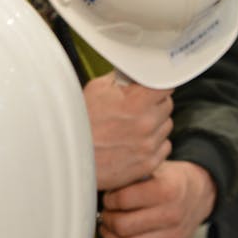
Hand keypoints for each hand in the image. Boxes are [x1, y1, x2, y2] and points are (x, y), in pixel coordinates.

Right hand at [84, 73, 172, 190]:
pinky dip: (154, 143)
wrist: (69, 155)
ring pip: (166, 126)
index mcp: (136, 103)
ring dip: (154, 123)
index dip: (158, 84)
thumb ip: (122, 79)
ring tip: (132, 126)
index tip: (152, 86)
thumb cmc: (80, 123)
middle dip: (154, 103)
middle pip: (167, 105)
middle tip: (136, 106)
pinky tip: (135, 141)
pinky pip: (164, 147)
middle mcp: (146, 125)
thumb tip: (135, 73)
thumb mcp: (96, 89)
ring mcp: (149, 146)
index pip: (165, 85)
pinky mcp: (148, 164)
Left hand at [99, 161, 216, 237]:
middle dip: (107, 220)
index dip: (109, 200)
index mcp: (166, 190)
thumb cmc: (170, 178)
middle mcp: (171, 215)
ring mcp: (173, 237)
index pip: (124, 200)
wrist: (199, 192)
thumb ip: (132, 175)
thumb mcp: (154, 166)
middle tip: (104, 214)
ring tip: (107, 229)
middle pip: (124, 226)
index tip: (107, 198)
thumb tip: (103, 184)